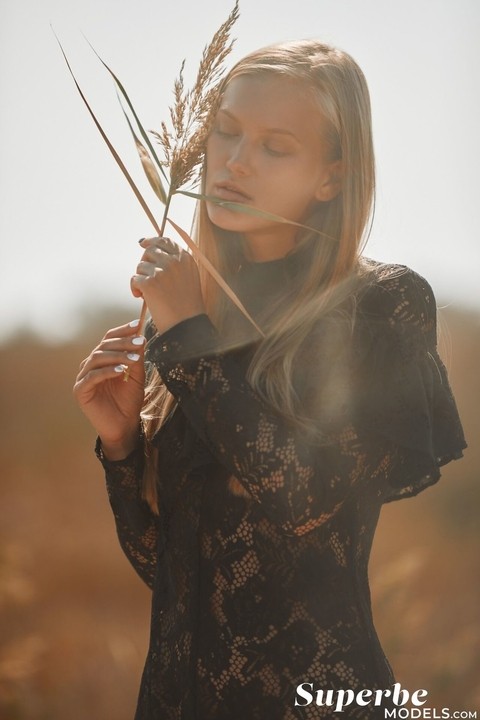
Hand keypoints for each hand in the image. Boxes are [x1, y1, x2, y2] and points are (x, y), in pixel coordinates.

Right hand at [73, 320, 145, 458]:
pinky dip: (106, 372)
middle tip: (139, 341)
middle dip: (123, 342)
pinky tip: (120, 371)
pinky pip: (92, 377)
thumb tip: (140, 337)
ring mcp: (83, 377)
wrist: (124, 427)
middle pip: (103, 346)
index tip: (138, 324)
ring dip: (117, 356)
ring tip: (134, 358)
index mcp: (102, 360)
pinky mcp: (80, 391)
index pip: (109, 339)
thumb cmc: (129, 402)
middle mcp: (90, 365)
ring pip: (97, 358)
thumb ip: (136, 358)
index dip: (122, 331)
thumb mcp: (136, 376)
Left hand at [131, 237, 204, 334]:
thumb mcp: (189, 277)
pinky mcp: (150, 283)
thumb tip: (150, 246)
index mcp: (185, 258)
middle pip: (150, 251)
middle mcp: (174, 261)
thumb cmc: (187, 305)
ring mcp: (162, 271)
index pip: (165, 241)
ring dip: (141, 278)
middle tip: (147, 278)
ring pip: (140, 266)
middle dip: (145, 263)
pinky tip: (141, 297)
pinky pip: (134, 279)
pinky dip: (134, 288)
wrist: (186, 325)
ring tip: (149, 292)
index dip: (152, 241)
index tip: (143, 243)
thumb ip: (175, 262)